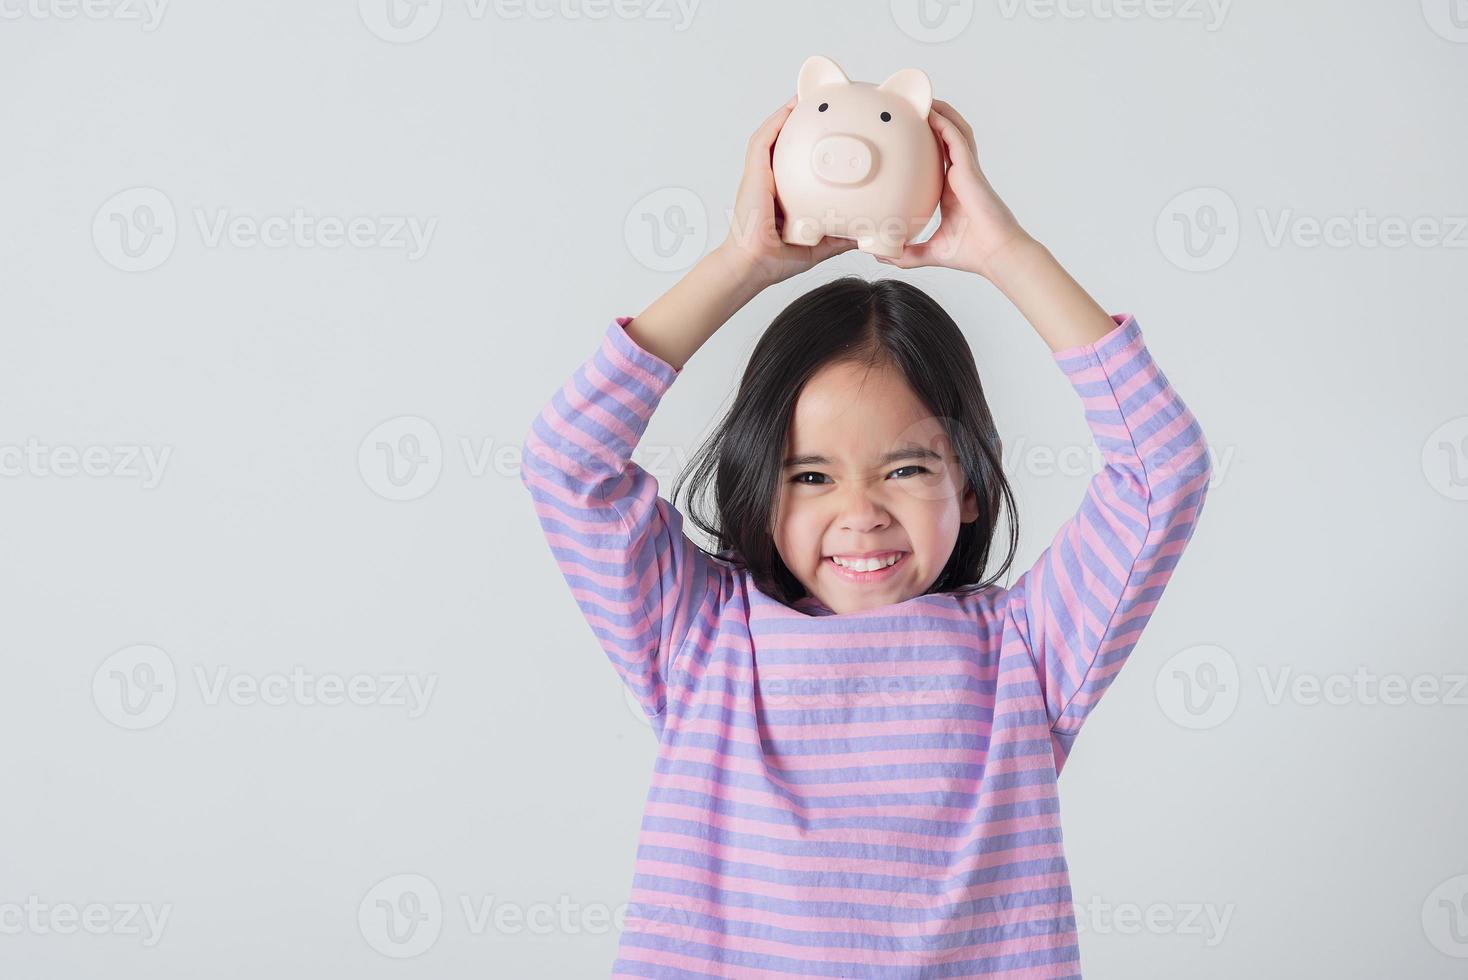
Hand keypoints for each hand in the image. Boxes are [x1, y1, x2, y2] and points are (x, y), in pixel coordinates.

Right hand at [717, 96, 856, 290]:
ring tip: (804, 96)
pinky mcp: (753, 174)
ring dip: (786, 114)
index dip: (810, 145)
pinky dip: (775, 122)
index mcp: (784, 194)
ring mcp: (760, 176)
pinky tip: (789, 108)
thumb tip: (865, 233)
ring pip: (772, 135)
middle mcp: (771, 181)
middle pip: (785, 143)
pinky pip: (762, 141)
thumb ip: (839, 236)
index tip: (829, 131)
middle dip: (801, 122)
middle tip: (821, 103)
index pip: (798, 163)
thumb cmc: (778, 259)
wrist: (755, 266)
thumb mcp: (819, 244)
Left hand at [875, 99, 1033, 279]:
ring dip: (941, 115)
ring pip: (955, 132)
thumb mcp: (931, 252)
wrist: (997, 255)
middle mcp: (959, 177)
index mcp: (950, 192)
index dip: (925, 146)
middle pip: (947, 140)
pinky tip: (932, 113)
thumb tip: (883, 256)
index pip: (937, 161)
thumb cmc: (973, 254)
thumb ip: (907, 254)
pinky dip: (945, 124)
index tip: (908, 138)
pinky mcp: (971, 170)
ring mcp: (967, 171)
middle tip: (914, 109)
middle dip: (933, 122)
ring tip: (923, 100)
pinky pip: (957, 140)